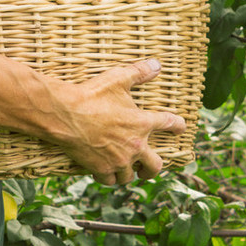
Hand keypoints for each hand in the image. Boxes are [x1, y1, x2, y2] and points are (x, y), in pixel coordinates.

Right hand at [60, 58, 185, 185]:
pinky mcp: (101, 169)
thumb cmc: (91, 95)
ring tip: (124, 169)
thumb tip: (156, 64)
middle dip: (153, 168)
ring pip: (129, 175)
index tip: (180, 128)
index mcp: (142, 123)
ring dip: (128, 172)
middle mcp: (135, 145)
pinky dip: (108, 177)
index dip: (177, 125)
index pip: (168, 123)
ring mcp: (119, 160)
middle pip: (155, 165)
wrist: (65, 114)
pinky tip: (105, 172)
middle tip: (147, 167)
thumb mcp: (116, 78)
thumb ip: (138, 72)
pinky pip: (110, 180)